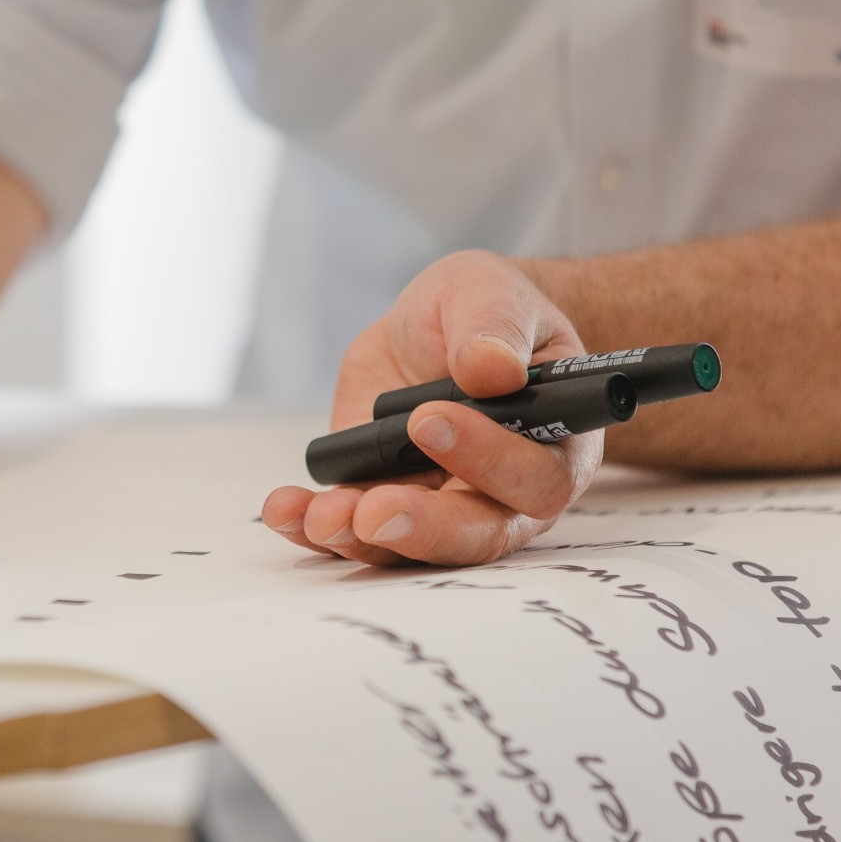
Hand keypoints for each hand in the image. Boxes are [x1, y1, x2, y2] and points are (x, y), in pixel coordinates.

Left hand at [263, 251, 599, 566]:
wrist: (439, 328)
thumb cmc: (484, 311)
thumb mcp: (490, 292)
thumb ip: (495, 326)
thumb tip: (491, 368)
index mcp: (555, 444)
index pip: (537, 476)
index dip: (488, 459)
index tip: (428, 420)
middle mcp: (506, 495)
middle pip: (476, 534)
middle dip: (422, 527)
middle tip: (374, 510)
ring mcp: (442, 510)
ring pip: (410, 548)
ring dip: (361, 538)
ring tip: (319, 518)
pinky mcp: (384, 507)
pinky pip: (354, 534)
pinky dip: (315, 527)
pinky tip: (285, 509)